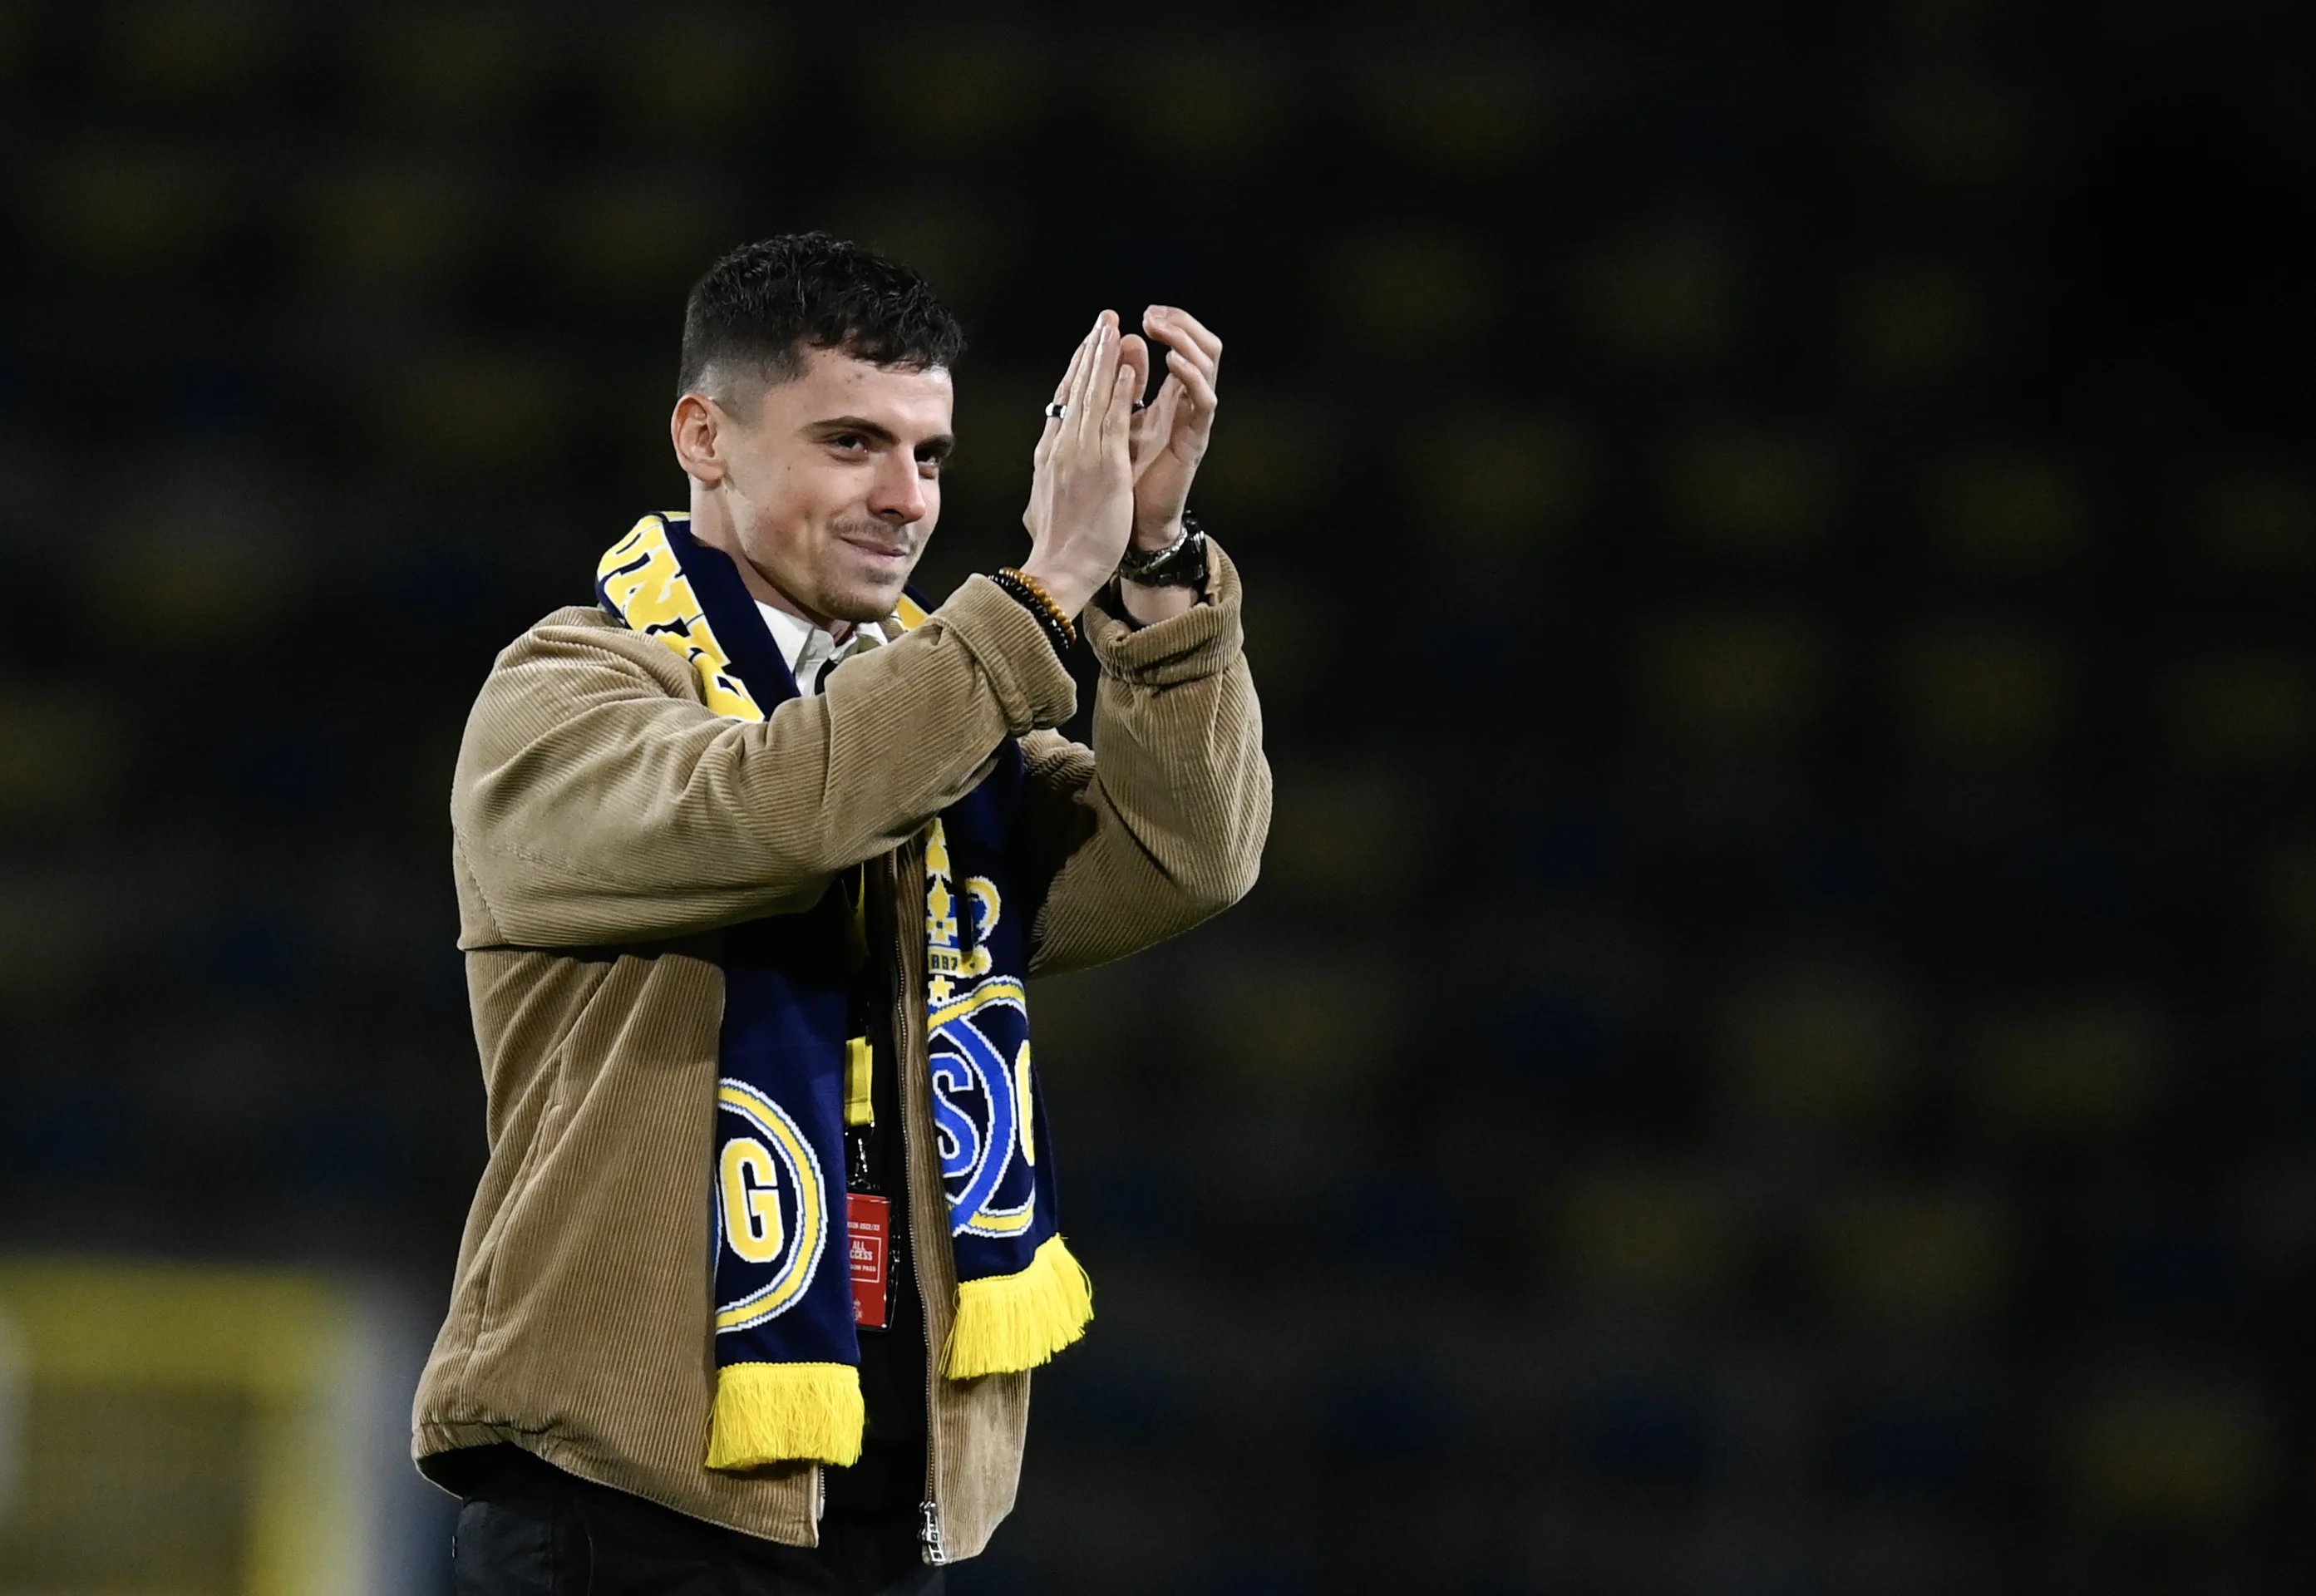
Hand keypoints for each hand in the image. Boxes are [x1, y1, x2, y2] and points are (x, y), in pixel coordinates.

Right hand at [1019, 311, 1138, 617]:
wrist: (1058, 569)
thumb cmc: (1055, 547)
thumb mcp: (1043, 503)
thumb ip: (1047, 479)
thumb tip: (1043, 472)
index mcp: (1049, 454)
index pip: (1064, 403)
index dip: (1077, 370)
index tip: (1087, 346)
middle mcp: (1062, 447)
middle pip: (1078, 389)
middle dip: (1091, 351)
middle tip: (1103, 320)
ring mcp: (1083, 455)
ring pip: (1094, 397)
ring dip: (1106, 359)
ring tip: (1115, 328)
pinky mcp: (1105, 468)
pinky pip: (1114, 422)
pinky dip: (1120, 393)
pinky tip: (1128, 369)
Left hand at [1117, 306, 1221, 551]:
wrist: (1133, 522)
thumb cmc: (1125, 473)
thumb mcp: (1119, 417)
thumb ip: (1123, 380)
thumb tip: (1124, 337)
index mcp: (1172, 394)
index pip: (1185, 342)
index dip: (1169, 321)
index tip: (1142, 314)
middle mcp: (1189, 403)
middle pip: (1205, 346)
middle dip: (1180, 323)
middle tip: (1151, 316)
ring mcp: (1195, 420)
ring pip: (1209, 365)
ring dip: (1185, 340)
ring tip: (1160, 329)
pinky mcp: (1196, 440)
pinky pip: (1205, 401)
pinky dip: (1192, 376)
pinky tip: (1173, 360)